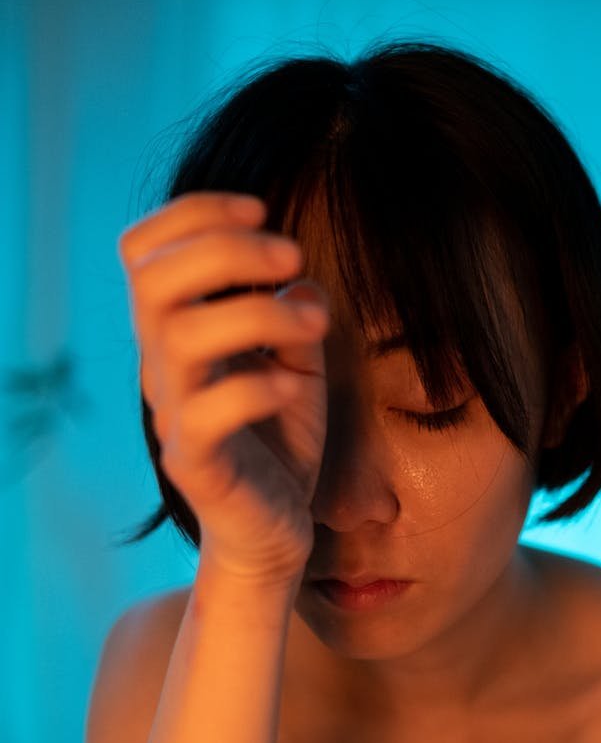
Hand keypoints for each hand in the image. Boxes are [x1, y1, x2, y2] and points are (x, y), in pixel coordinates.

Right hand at [118, 191, 330, 584]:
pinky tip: (294, 386)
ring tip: (314, 326)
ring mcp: (176, 415)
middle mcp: (163, 367)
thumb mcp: (298, 364)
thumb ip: (295, 315)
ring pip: (181, 336)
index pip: (143, 251)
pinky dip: (257, 387)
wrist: (272, 531)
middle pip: (154, 279)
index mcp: (176, 334)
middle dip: (226, 249)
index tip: (263, 210)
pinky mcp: (197, 464)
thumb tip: (302, 279)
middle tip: (292, 256)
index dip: (196, 213)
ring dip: (257, 313)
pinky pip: (209, 414)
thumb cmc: (280, 443)